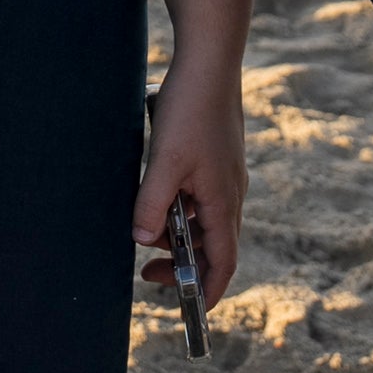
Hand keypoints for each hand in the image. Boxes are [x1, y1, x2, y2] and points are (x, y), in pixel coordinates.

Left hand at [133, 55, 248, 309]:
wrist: (209, 63)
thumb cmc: (189, 110)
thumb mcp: (164, 161)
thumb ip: (152, 204)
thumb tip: (143, 241)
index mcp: (223, 200)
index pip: (224, 262)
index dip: (209, 290)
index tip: (191, 309)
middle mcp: (230, 193)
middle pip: (214, 246)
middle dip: (184, 264)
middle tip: (148, 269)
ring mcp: (225, 175)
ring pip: (205, 221)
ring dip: (179, 235)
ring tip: (147, 231)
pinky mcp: (215, 159)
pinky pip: (200, 198)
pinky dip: (181, 209)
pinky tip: (156, 193)